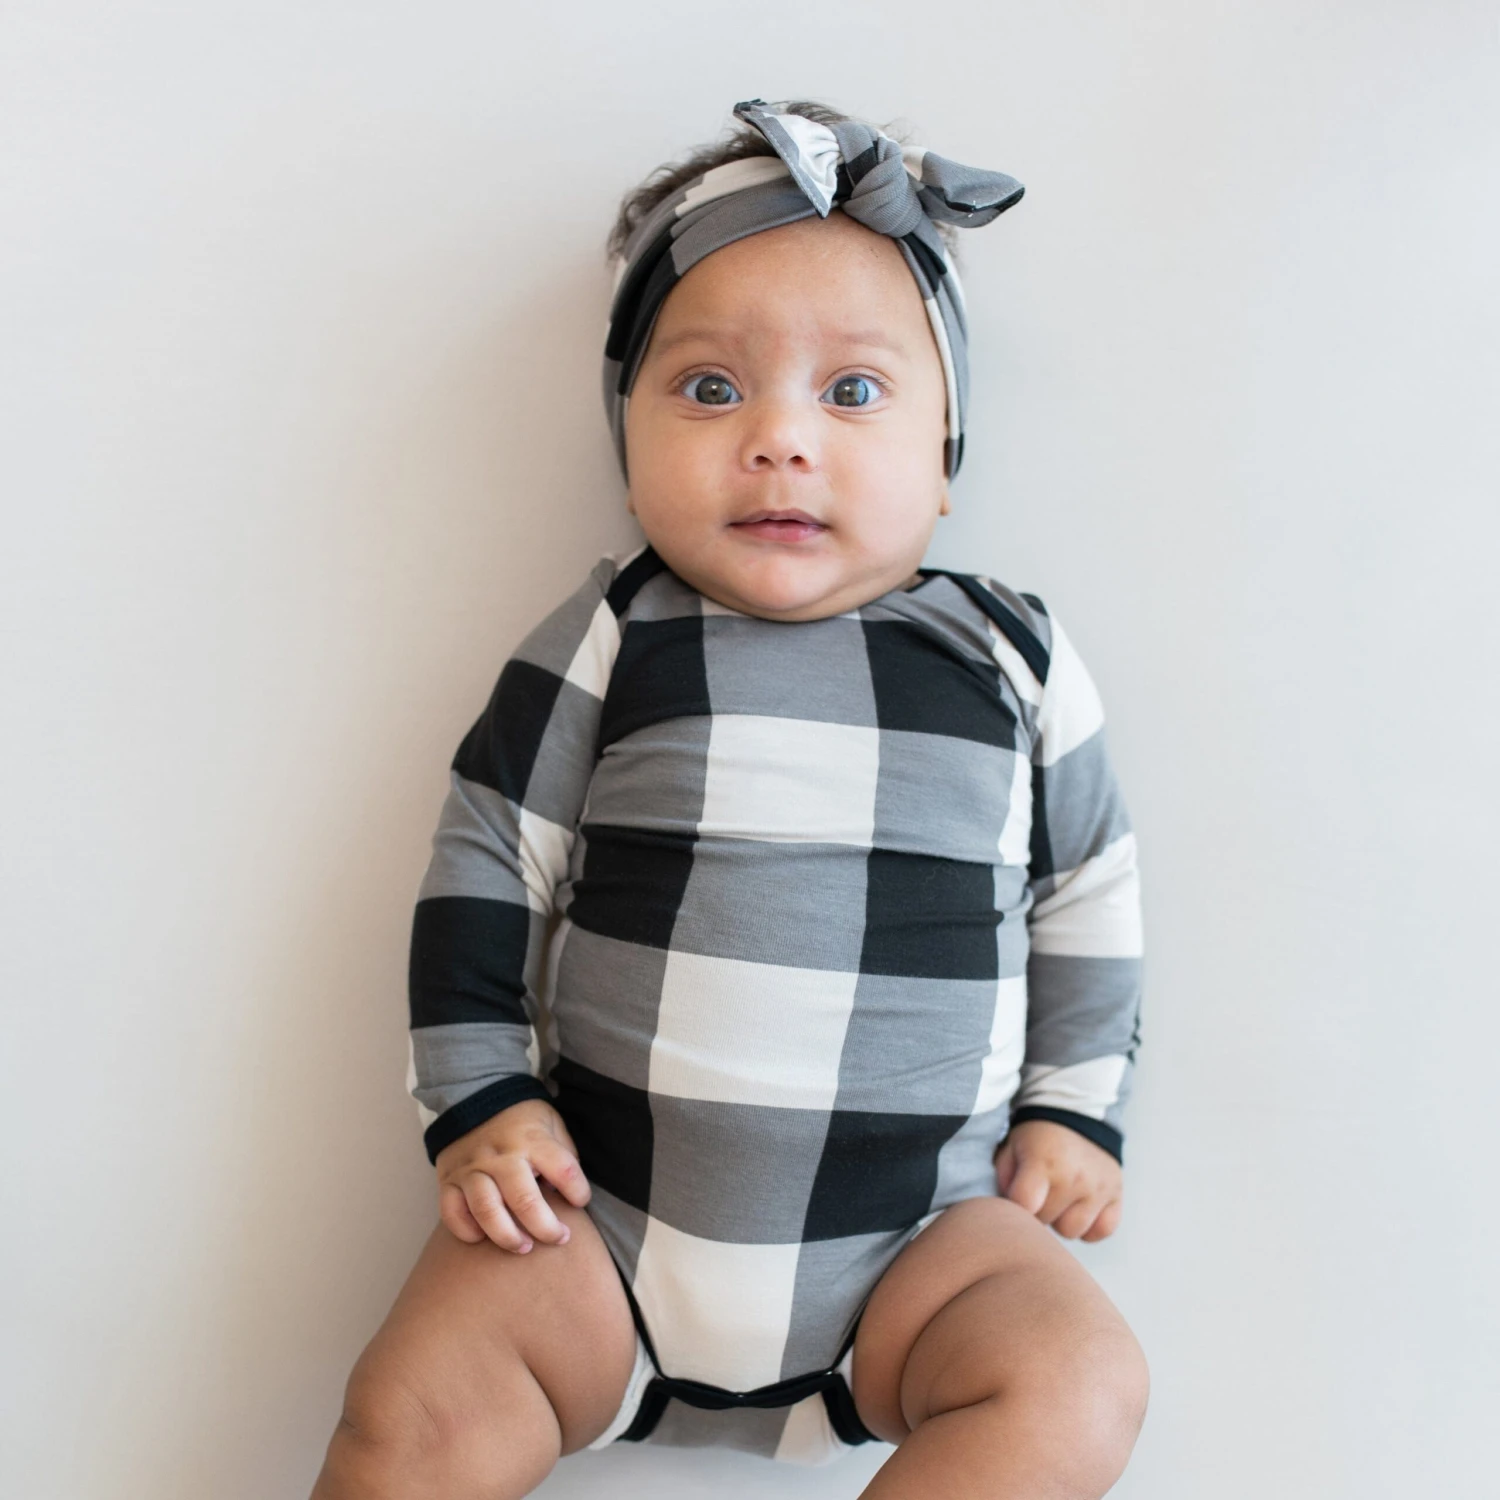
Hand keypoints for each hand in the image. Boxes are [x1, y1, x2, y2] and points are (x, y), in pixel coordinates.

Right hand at [434, 1097, 590, 1252]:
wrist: (475, 1095)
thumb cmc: (522, 1119)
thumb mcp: (551, 1123)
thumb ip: (562, 1154)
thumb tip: (568, 1193)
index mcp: (533, 1139)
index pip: (563, 1170)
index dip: (578, 1192)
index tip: (580, 1202)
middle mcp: (501, 1155)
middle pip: (524, 1200)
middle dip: (546, 1228)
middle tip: (559, 1238)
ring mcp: (472, 1168)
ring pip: (487, 1210)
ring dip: (507, 1236)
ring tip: (524, 1247)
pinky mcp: (449, 1179)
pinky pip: (452, 1211)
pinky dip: (466, 1230)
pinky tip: (483, 1238)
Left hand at [994, 1119, 1122, 1241]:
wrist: (1076, 1112)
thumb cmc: (1040, 1135)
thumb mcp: (1012, 1146)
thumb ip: (1005, 1178)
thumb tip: (1010, 1210)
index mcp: (1044, 1163)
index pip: (1025, 1207)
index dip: (1015, 1207)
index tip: (1017, 1196)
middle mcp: (1075, 1178)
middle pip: (1046, 1221)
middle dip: (1037, 1211)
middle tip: (1038, 1192)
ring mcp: (1099, 1189)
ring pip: (1072, 1231)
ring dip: (1062, 1219)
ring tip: (1059, 1198)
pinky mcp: (1117, 1195)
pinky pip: (1101, 1230)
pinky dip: (1090, 1225)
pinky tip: (1079, 1207)